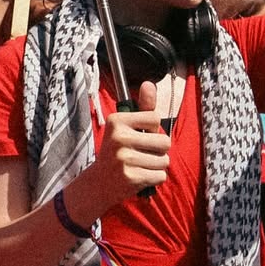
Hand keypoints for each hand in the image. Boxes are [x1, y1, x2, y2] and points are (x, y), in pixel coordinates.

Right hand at [77, 79, 170, 217]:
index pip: (156, 118)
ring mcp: (124, 158)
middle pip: (165, 141)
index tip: (139, 135)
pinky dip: (154, 178)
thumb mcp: (126, 126)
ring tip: (140, 165)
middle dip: (159, 150)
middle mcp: (119, 138)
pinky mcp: (131, 177)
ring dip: (156, 165)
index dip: (153, 129)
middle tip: (141, 153)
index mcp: (117, 121)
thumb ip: (142, 107)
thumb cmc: (118, 150)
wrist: (99, 182)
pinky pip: (160, 176)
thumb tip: (149, 84)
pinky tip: (139, 176)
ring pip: (164, 161)